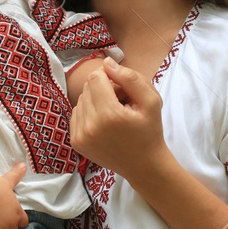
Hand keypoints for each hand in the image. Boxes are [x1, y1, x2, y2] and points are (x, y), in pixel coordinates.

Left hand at [70, 59, 167, 182]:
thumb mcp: (151, 101)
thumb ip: (130, 78)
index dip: (109, 77)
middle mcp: (90, 126)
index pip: (96, 78)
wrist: (144, 165)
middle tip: (120, 102)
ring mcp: (80, 136)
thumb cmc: (149, 131)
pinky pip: (76, 114)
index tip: (122, 88)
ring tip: (113, 114)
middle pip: (87, 88)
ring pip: (80, 100)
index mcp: (109, 115)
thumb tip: (107, 63)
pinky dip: (88, 113)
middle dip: (103, 89)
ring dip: (95, 101)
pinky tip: (104, 123)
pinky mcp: (76, 142)